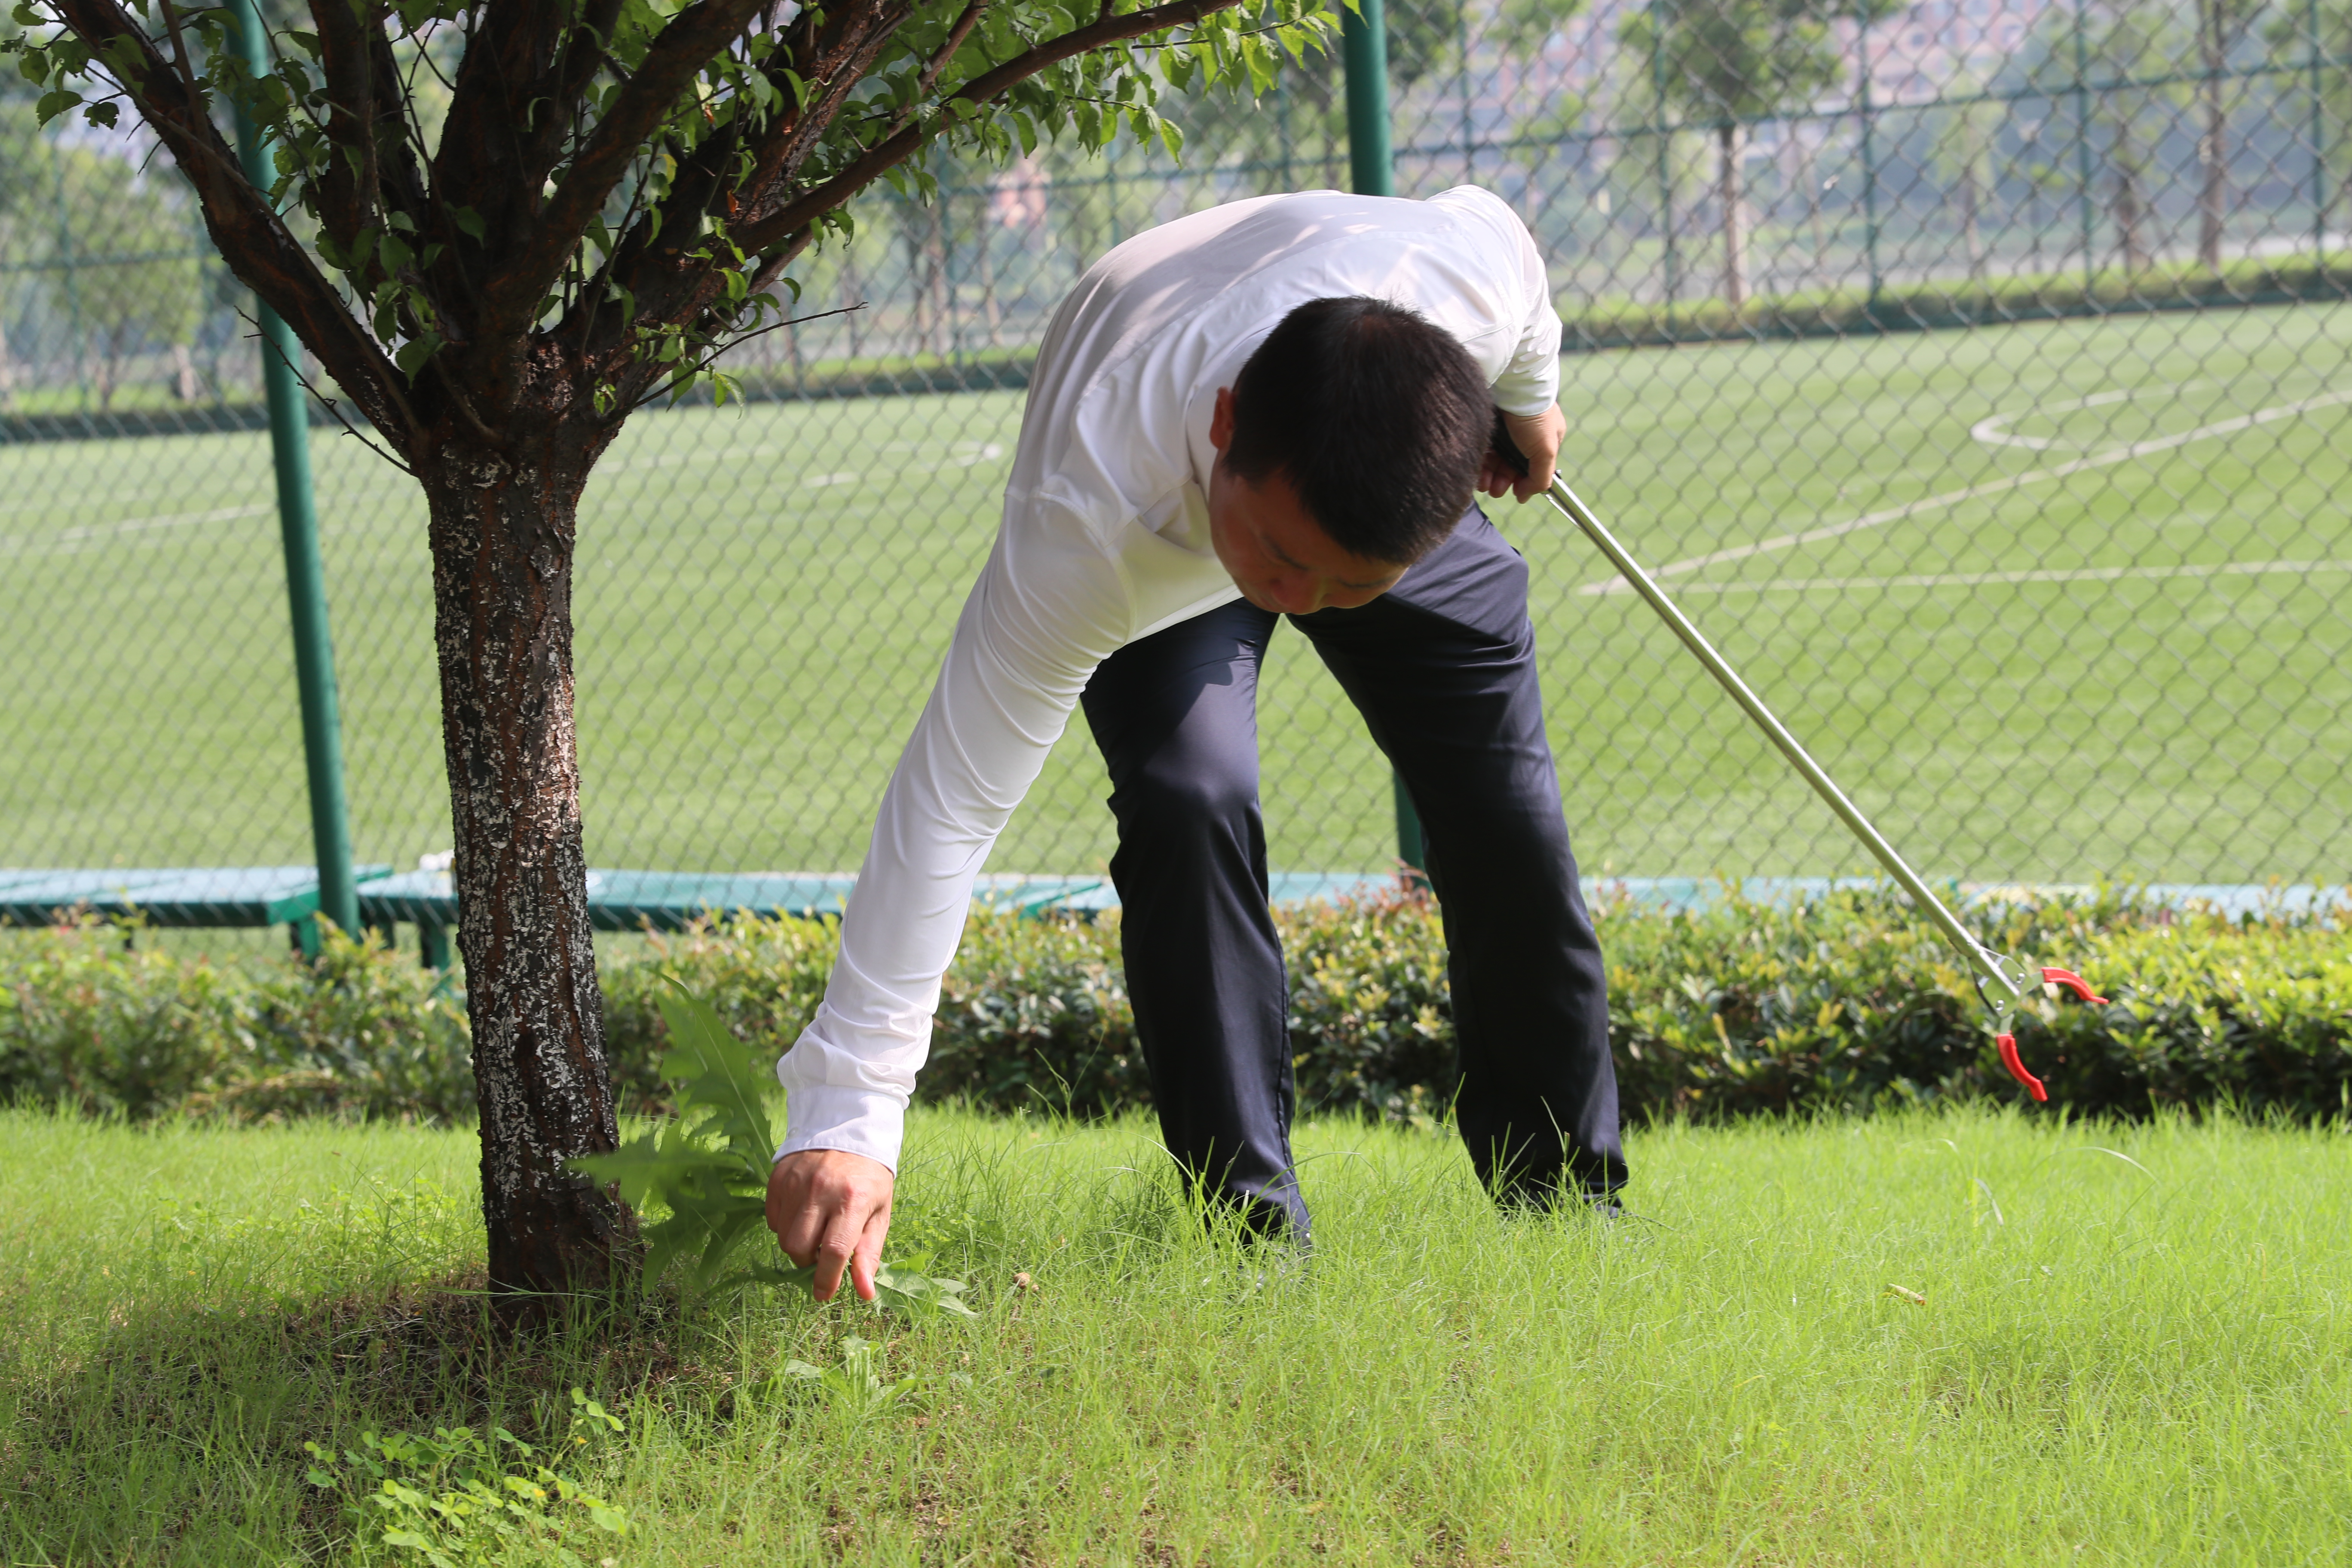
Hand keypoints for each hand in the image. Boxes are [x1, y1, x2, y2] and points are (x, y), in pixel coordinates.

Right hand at [766, 1148, 894, 1302]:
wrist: (849, 1132)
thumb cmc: (869, 1180)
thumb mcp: (879, 1214)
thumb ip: (869, 1254)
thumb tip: (864, 1293)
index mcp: (852, 1200)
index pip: (833, 1250)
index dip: (826, 1279)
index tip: (824, 1294)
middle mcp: (820, 1190)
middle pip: (799, 1248)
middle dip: (808, 1261)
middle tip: (822, 1252)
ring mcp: (795, 1183)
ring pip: (783, 1236)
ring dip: (798, 1245)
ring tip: (815, 1231)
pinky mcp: (778, 1178)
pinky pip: (772, 1219)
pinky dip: (785, 1226)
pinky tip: (802, 1214)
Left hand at [1478, 404, 1566, 503]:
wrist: (1512, 384)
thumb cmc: (1533, 416)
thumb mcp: (1546, 450)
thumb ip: (1540, 477)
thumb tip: (1526, 496)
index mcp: (1545, 439)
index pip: (1533, 467)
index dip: (1522, 481)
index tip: (1515, 491)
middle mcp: (1524, 435)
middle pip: (1511, 465)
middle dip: (1502, 481)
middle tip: (1495, 490)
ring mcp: (1504, 430)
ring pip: (1494, 460)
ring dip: (1489, 476)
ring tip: (1483, 484)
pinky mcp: (1486, 425)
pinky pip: (1481, 449)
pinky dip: (1479, 463)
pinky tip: (1476, 471)